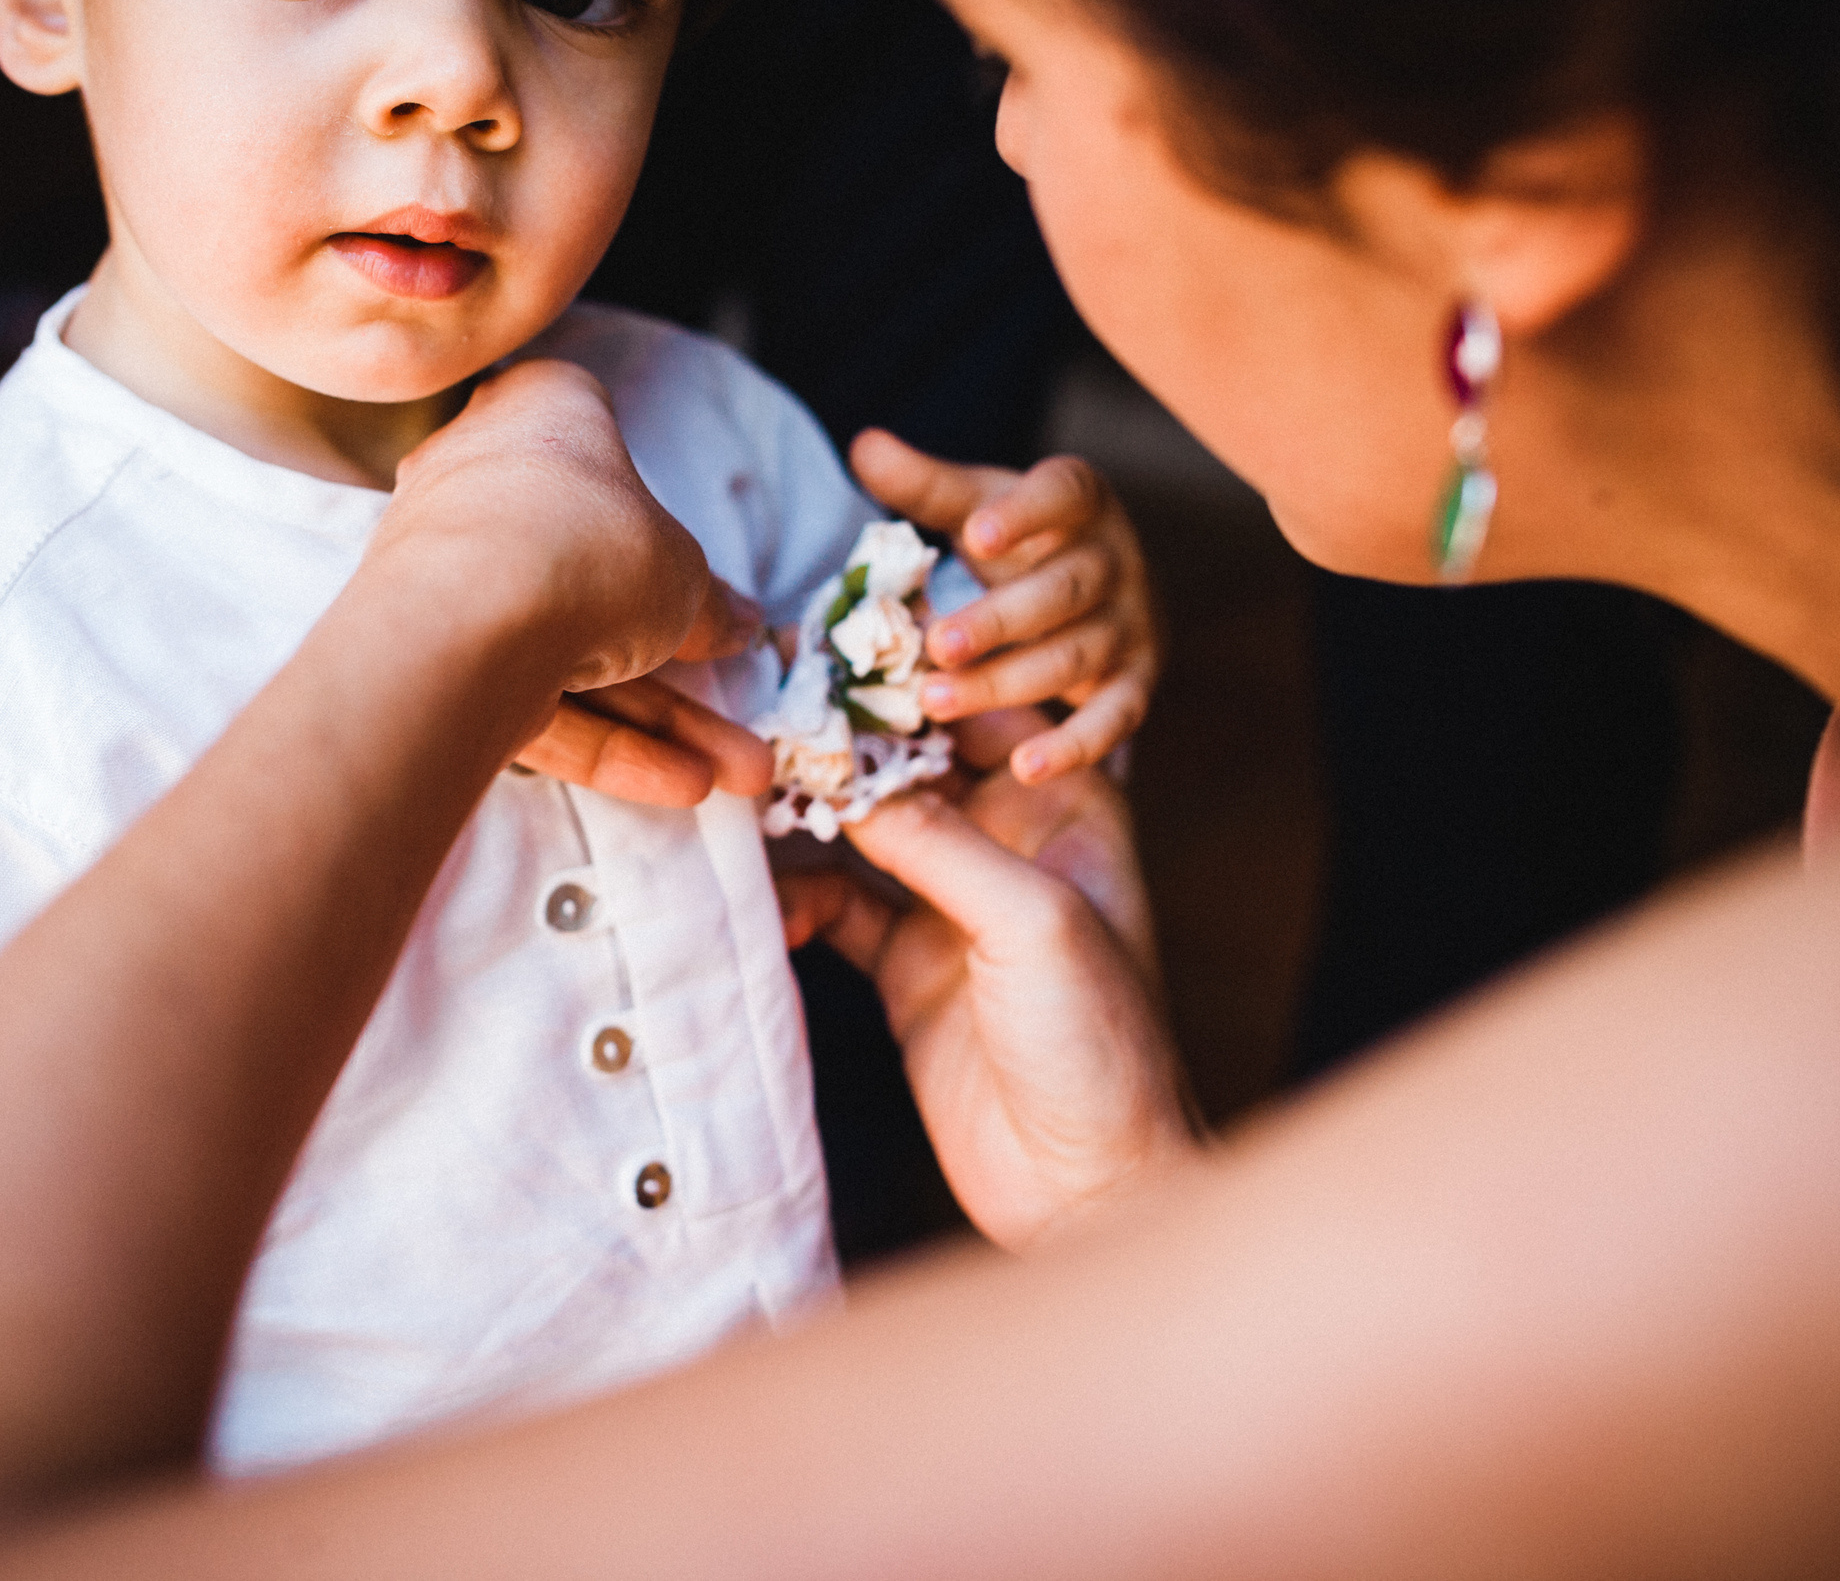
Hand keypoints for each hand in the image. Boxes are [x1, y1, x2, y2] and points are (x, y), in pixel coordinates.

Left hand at [379, 362, 770, 806]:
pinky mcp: (436, 654)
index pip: (591, 432)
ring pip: (569, 651)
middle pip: (591, 573)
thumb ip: (711, 605)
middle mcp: (480, 481)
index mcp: (540, 413)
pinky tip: (683, 785)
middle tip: (745, 720)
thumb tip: (741, 624)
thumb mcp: (684, 575)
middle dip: (678, 662)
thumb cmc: (590, 543)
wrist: (469, 615)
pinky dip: (604, 741)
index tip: (684, 552)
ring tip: (742, 776)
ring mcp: (451, 570)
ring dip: (661, 722)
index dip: (644, 498)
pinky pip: (532, 697)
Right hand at [778, 710, 1193, 1250]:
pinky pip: (835, 907)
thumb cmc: (1099, 1046)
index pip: (984, 714)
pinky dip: (795, 897)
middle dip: (841, 743)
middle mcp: (1009, 845)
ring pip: (863, 832)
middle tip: (760, 715)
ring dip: (807, 818)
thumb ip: (937, 841)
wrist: (1087, 1188)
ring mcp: (953, 906)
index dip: (914, 683)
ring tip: (740, 798)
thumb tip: (847, 773)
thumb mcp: (1028, 921)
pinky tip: (762, 897)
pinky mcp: (906, 967)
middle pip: (911, 765)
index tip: (832, 652)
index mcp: (1067, 809)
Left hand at [852, 429, 1157, 783]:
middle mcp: (1115, 560)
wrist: (1095, 586)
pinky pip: (1115, 718)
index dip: (1022, 516)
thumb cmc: (1022, 541)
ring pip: (1074, 657)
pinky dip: (1075, 746)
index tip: (973, 536)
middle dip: (997, 621)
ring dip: (1006, 683)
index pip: (1060, 497)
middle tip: (934, 645)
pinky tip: (1025, 768)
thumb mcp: (978, 504)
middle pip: (1060, 592)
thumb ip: (923, 484)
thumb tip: (864, 443)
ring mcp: (1132, 624)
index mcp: (1078, 502)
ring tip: (936, 701)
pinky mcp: (1137, 681)